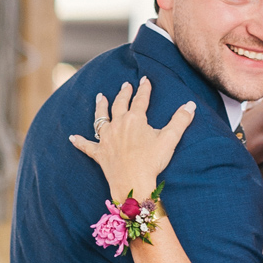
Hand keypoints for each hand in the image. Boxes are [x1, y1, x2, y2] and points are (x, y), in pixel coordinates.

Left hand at [70, 77, 195, 200]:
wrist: (133, 183)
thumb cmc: (151, 162)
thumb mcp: (170, 139)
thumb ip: (181, 120)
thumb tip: (190, 105)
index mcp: (135, 119)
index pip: (140, 99)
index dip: (144, 89)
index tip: (145, 79)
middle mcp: (118, 125)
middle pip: (119, 104)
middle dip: (123, 93)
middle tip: (125, 85)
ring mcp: (106, 138)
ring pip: (101, 118)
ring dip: (100, 106)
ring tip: (100, 97)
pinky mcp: (99, 153)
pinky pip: (87, 146)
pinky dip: (79, 141)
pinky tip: (72, 137)